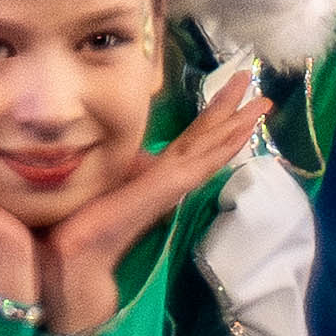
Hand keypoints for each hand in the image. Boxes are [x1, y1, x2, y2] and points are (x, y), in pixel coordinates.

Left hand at [37, 80, 270, 335]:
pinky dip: (223, 148)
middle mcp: (167, 180)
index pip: (190, 141)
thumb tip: (135, 150)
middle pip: (205, 138)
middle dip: (229, 109)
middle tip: (252, 78)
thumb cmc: (79, 221)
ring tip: (261, 100)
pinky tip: (242, 132)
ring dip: (236, 124)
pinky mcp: (163, 191)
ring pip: (209, 148)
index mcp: (154, 176)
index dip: (212, 118)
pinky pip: (199, 165)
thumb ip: (123, 166)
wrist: (73, 256)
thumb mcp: (102, 180)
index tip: (233, 92)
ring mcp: (168, 186)